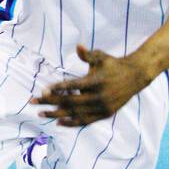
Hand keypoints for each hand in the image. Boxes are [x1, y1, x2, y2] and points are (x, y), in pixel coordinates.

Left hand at [33, 45, 153, 126]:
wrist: (135, 76)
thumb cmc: (113, 64)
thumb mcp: (101, 56)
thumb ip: (88, 54)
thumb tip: (79, 46)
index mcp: (96, 81)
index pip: (73, 86)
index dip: (57, 88)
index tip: (42, 90)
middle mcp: (99, 96)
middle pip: (70, 101)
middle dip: (50, 102)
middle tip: (33, 101)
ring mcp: (102, 107)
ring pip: (75, 113)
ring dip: (56, 114)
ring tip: (40, 113)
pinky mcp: (105, 114)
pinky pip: (85, 121)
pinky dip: (71, 122)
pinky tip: (58, 122)